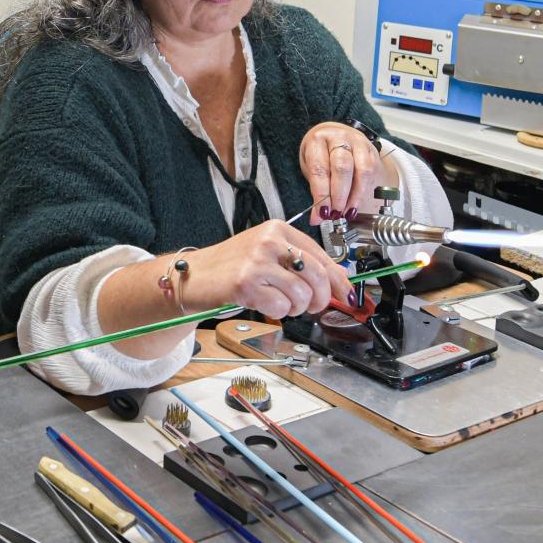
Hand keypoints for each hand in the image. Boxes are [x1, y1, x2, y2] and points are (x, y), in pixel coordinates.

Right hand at [179, 219, 350, 320]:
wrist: (194, 275)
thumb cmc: (231, 266)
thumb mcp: (269, 255)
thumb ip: (302, 264)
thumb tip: (340, 283)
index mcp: (279, 229)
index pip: (323, 256)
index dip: (340, 281)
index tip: (348, 295)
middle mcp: (269, 241)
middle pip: (318, 276)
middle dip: (320, 299)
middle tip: (311, 306)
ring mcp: (257, 261)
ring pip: (302, 295)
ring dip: (295, 308)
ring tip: (279, 303)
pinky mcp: (246, 283)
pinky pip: (281, 307)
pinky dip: (276, 313)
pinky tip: (263, 305)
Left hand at [302, 122, 388, 220]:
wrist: (337, 137)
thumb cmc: (322, 154)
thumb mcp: (311, 168)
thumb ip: (315, 192)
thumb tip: (317, 218)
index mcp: (318, 140)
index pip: (320, 168)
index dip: (322, 194)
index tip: (322, 212)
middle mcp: (339, 138)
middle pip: (342, 167)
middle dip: (339, 195)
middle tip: (335, 213)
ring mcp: (358, 143)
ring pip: (361, 170)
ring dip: (355, 196)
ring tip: (347, 212)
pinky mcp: (371, 151)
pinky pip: (371, 173)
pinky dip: (363, 192)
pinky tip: (355, 204)